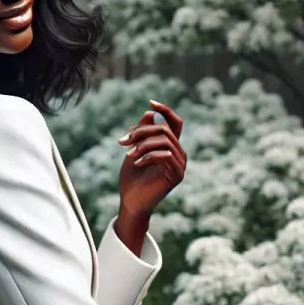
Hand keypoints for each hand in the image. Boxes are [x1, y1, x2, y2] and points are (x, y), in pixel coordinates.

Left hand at [117, 100, 186, 219]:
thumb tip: (150, 113)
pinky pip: (166, 155)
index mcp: (170, 147)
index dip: (165, 110)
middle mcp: (179, 154)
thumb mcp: (133, 150)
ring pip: (165, 141)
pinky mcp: (177, 175)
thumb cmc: (131, 178)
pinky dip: (148, 156)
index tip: (150, 102)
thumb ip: (142, 133)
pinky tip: (136, 163)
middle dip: (141, 132)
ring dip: (143, 144)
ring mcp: (180, 165)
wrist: (130, 202)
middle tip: (123, 141)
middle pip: (164, 130)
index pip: (175, 123)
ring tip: (128, 154)